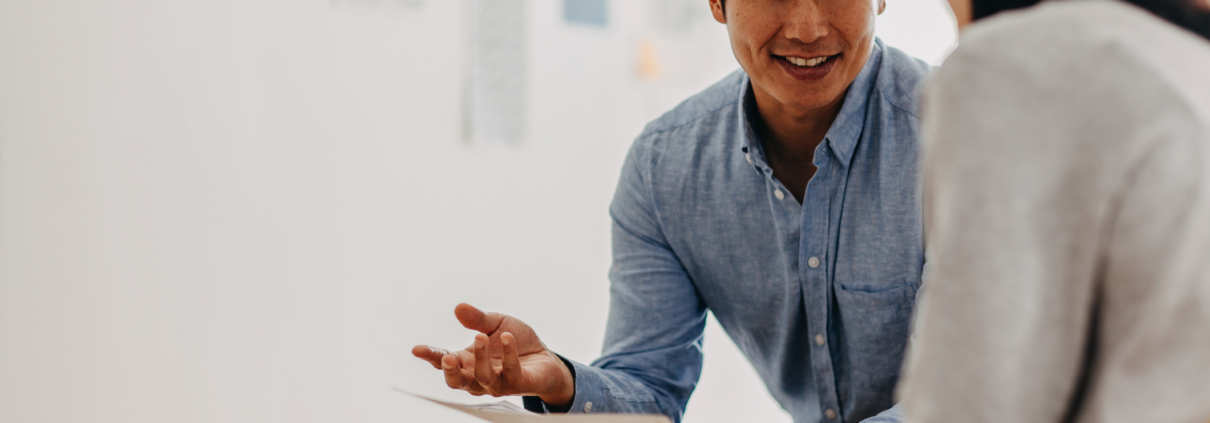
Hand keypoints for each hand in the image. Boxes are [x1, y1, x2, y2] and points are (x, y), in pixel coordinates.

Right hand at [412, 303, 575, 406]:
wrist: (545, 357)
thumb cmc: (516, 343)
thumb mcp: (495, 323)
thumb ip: (477, 319)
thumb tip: (459, 308)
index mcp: (469, 361)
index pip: (446, 361)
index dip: (431, 356)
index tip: (418, 349)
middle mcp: (479, 375)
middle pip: (458, 381)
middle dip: (450, 371)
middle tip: (447, 358)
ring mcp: (499, 383)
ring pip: (482, 379)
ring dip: (480, 358)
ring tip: (481, 337)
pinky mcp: (519, 383)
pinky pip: (511, 372)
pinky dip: (508, 354)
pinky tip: (508, 338)